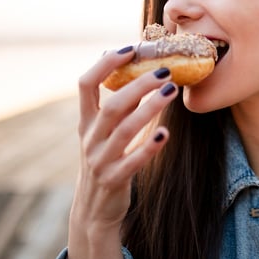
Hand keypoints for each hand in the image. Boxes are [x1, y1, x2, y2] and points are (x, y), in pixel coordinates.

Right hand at [67, 46, 177, 258]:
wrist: (94, 210)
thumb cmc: (105, 160)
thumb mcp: (104, 132)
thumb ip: (117, 105)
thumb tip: (137, 71)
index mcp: (86, 121)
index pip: (86, 84)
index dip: (105, 64)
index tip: (129, 48)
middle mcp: (90, 138)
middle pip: (112, 105)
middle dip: (138, 84)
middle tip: (165, 70)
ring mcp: (100, 160)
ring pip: (124, 130)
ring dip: (150, 108)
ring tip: (172, 91)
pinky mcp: (114, 180)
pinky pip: (132, 161)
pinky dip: (149, 146)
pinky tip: (166, 133)